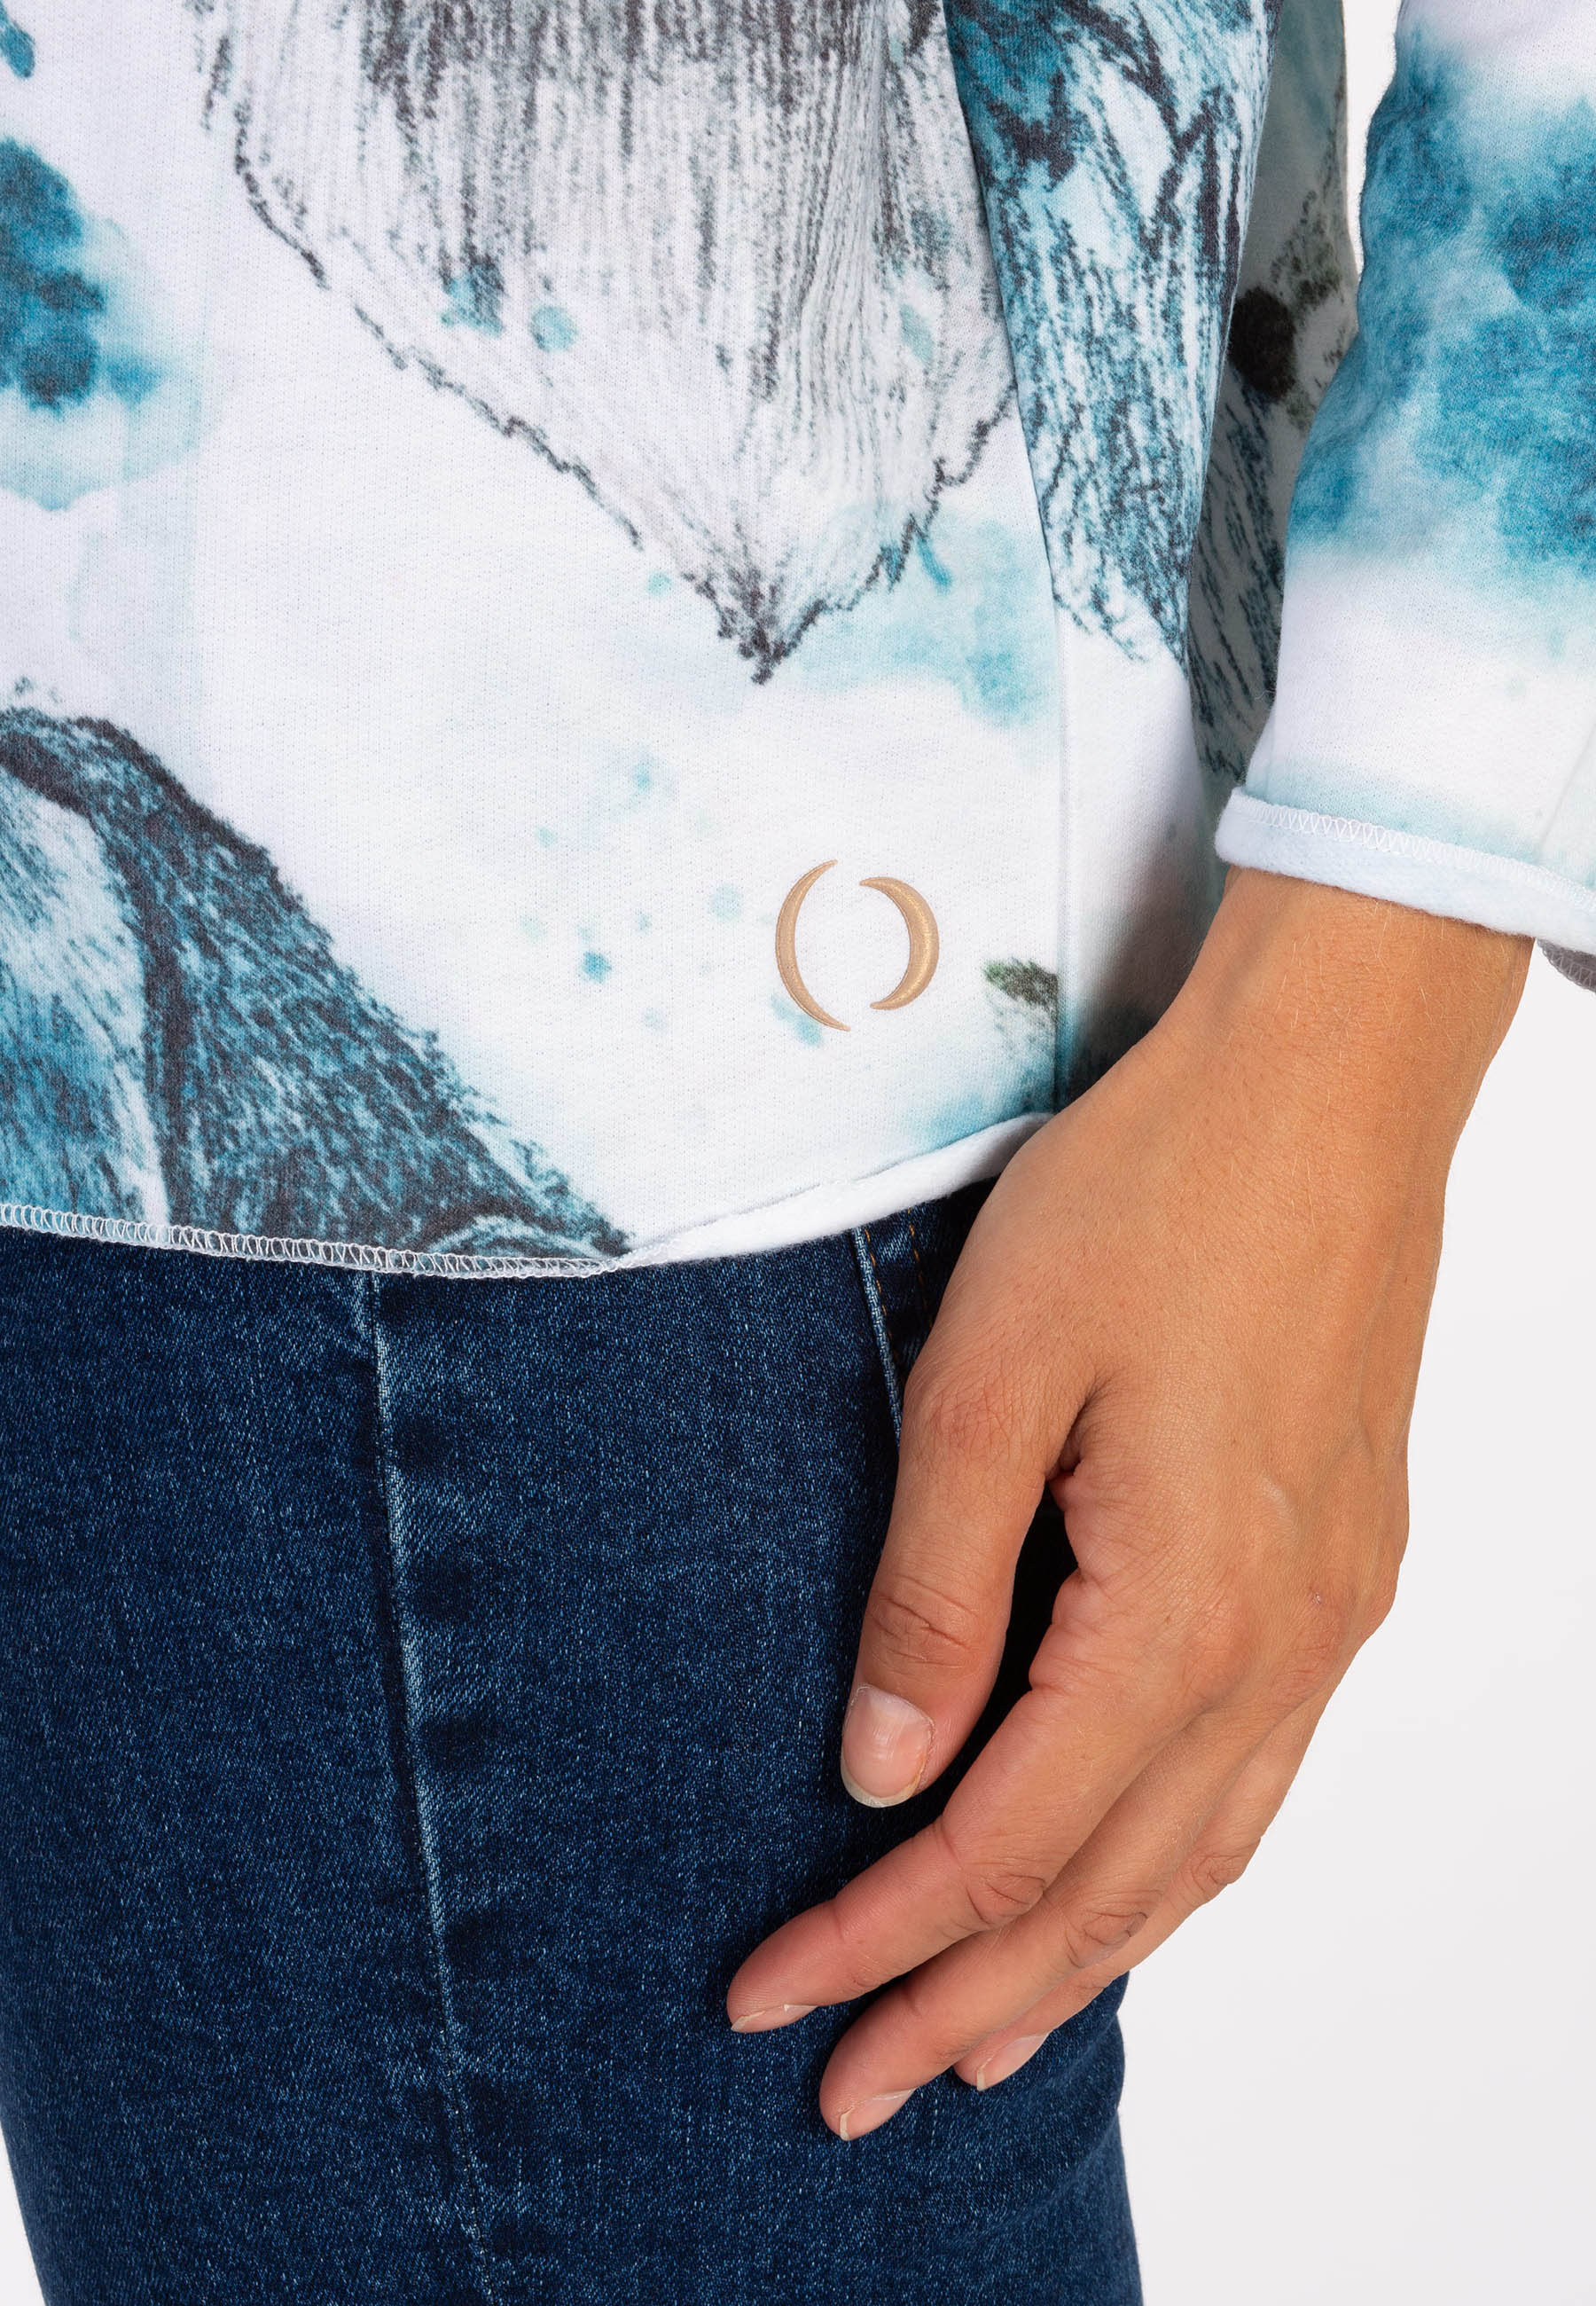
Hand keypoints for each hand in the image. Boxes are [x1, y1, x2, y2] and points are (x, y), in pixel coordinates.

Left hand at [726, 868, 1529, 2137]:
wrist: (1329, 1088)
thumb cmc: (1157, 1199)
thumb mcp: (992, 1379)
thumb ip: (935, 1591)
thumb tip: (881, 1768)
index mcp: (1179, 1613)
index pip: (1000, 1844)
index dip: (875, 1938)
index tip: (768, 2002)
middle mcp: (1276, 1649)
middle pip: (1104, 1892)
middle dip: (965, 2001)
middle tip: (854, 2091)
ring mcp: (1328, 1620)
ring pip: (1196, 1857)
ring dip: (1076, 1964)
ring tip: (975, 2041)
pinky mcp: (1343, 1572)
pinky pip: (1253, 1779)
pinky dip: (1168, 1871)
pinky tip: (1120, 1888)